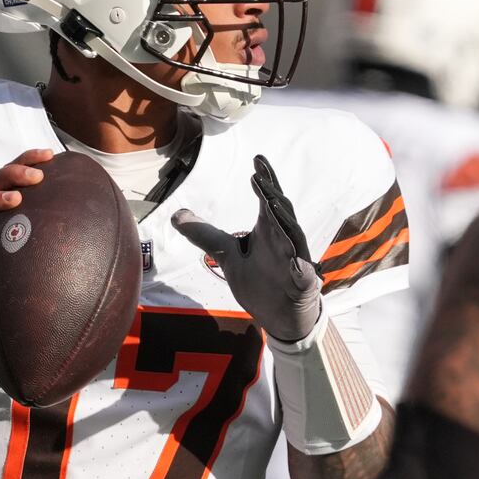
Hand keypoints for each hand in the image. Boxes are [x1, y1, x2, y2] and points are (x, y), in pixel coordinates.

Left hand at [173, 155, 320, 341]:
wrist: (280, 318)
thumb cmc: (260, 284)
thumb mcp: (226, 256)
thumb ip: (204, 235)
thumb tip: (177, 215)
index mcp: (268, 231)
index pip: (267, 199)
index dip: (264, 180)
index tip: (256, 160)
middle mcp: (282, 238)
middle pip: (279, 208)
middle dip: (271, 188)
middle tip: (260, 169)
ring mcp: (293, 256)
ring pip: (290, 229)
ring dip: (281, 212)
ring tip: (269, 195)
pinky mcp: (302, 275)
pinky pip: (297, 256)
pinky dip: (292, 244)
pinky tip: (285, 232)